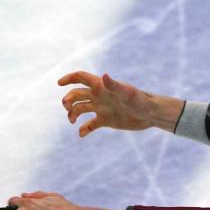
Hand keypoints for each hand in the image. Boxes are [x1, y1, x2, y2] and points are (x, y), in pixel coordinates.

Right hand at [58, 71, 183, 136]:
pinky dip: (84, 129)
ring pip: (80, 109)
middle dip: (69, 100)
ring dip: (73, 114)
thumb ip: (114, 85)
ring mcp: (102, 108)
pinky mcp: (106, 120)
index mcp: (102, 86)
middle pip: (77, 94)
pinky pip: (90, 125)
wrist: (150, 114)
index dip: (69, 78)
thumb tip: (104, 76)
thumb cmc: (141, 100)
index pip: (81, 78)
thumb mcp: (127, 93)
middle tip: (68, 109)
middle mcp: (99, 96)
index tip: (59, 84)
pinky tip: (81, 133)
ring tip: (73, 121)